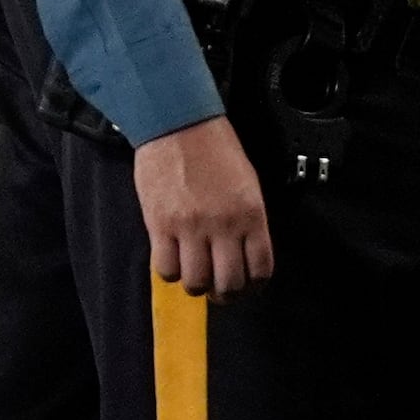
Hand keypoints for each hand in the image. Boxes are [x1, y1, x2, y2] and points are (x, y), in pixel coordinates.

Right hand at [134, 116, 273, 295]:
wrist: (178, 125)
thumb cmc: (214, 150)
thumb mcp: (247, 185)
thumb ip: (247, 222)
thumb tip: (240, 254)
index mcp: (251, 215)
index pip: (260, 270)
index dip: (253, 287)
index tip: (245, 285)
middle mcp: (223, 225)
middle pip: (228, 283)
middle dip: (225, 294)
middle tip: (218, 290)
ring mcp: (189, 227)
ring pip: (196, 282)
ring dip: (196, 286)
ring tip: (193, 277)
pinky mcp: (160, 224)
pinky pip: (165, 267)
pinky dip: (170, 273)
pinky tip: (172, 261)